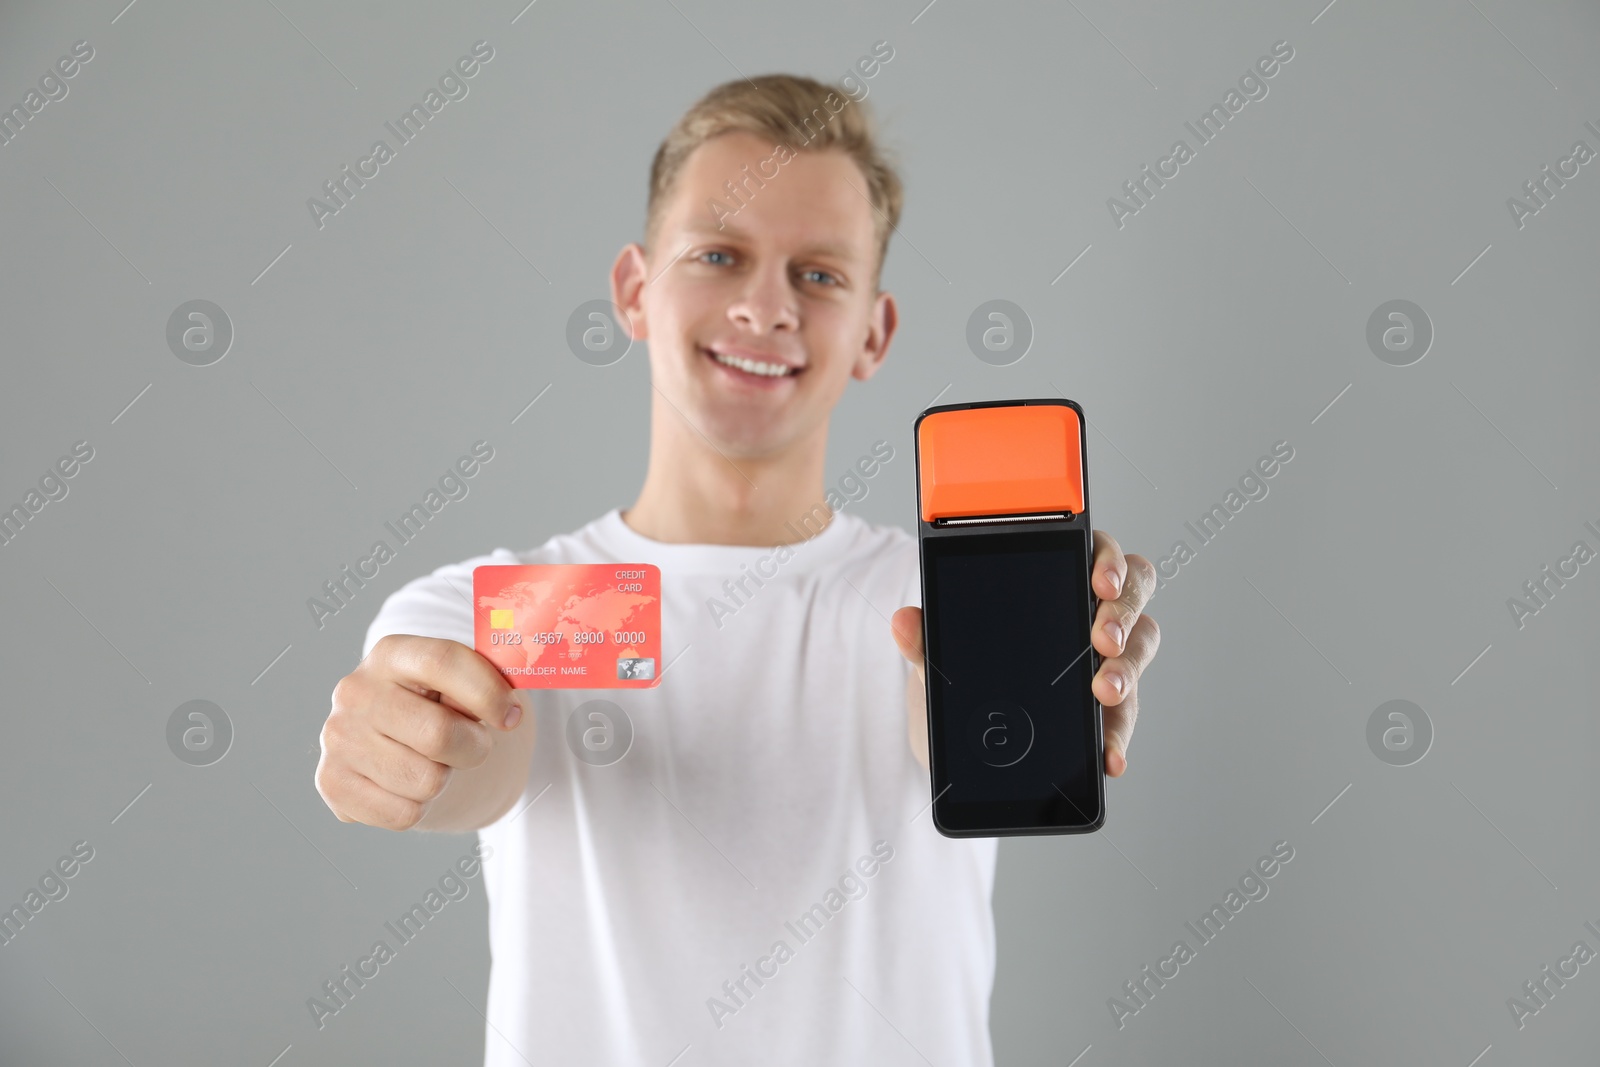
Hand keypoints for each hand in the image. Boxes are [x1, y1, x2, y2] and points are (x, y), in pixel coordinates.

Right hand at [316, 634, 525, 829]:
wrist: (388, 738)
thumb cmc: (437, 704)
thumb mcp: (459, 681)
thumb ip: (484, 683)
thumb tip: (508, 710)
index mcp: (391, 653)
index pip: (444, 661)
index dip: (487, 692)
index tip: (511, 717)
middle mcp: (356, 691)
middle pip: (438, 734)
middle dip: (472, 748)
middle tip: (471, 745)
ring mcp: (338, 738)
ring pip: (426, 781)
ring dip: (444, 779)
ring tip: (431, 761)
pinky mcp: (332, 783)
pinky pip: (404, 814)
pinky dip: (418, 807)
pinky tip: (406, 783)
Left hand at [890, 530, 1159, 777]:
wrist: (951, 743)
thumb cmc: (953, 680)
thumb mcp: (934, 661)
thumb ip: (923, 642)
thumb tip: (904, 621)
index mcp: (1051, 582)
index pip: (1096, 552)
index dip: (1108, 559)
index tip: (1099, 581)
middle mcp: (1086, 614)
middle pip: (1131, 596)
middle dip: (1122, 616)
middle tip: (1102, 643)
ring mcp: (1100, 661)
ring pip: (1137, 651)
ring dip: (1128, 673)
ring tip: (1105, 695)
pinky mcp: (1104, 711)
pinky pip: (1124, 716)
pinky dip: (1120, 735)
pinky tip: (1110, 755)